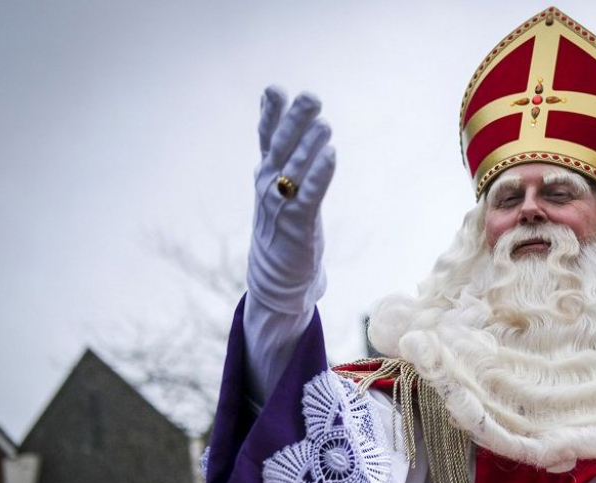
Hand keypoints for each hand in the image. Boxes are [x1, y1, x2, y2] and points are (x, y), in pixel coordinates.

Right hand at [247, 86, 335, 314]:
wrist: (275, 279)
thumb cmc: (282, 230)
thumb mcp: (278, 191)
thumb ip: (284, 160)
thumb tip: (293, 127)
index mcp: (265, 175)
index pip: (265, 138)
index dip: (269, 114)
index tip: (275, 90)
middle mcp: (268, 186)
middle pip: (280, 146)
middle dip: (294, 121)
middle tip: (310, 97)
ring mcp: (280, 204)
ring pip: (294, 167)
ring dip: (309, 144)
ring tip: (324, 123)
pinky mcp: (297, 224)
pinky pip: (310, 194)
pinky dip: (320, 173)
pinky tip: (330, 154)